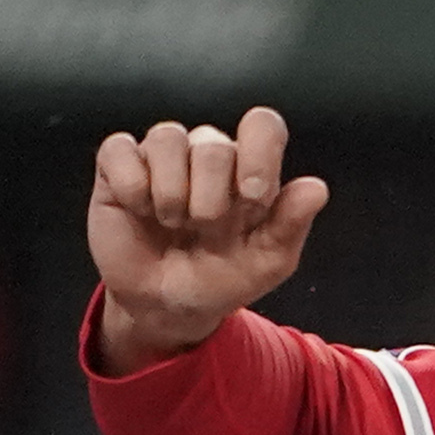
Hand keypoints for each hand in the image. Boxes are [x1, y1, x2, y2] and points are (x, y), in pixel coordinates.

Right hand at [88, 108, 327, 371]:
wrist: (166, 307)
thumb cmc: (219, 278)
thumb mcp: (265, 263)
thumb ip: (290, 225)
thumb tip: (316, 188)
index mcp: (248, 167)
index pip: (263, 126)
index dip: (259, 155)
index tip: (253, 197)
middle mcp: (206, 152)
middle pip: (213, 145)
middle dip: (209, 200)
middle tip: (204, 230)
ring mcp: (161, 154)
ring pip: (167, 137)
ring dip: (171, 193)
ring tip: (172, 223)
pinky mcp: (118, 164)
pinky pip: (121, 150)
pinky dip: (132, 185)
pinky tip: (139, 210)